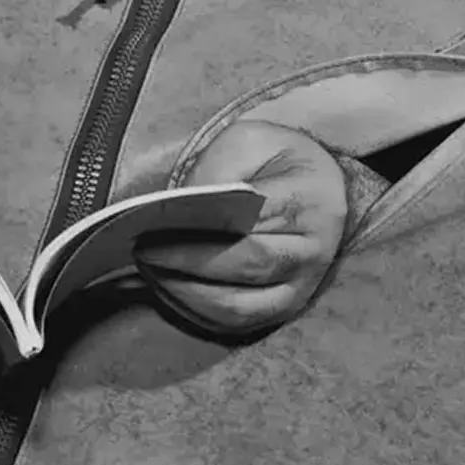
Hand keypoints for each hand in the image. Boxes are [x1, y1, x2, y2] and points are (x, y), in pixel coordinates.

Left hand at [138, 119, 347, 334]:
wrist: (320, 185)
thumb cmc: (277, 159)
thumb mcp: (249, 141)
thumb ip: (219, 170)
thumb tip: (176, 209)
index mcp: (309, 200)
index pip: (250, 220)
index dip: (199, 228)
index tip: (152, 226)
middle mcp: (312, 250)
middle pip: (247, 265)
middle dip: (186, 262)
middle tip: (143, 250)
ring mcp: (302, 287)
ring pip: (240, 305)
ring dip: (186, 293)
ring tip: (149, 270)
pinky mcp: (285, 309)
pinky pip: (237, 323)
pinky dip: (197, 310)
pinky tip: (168, 289)